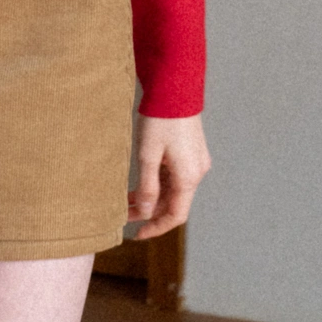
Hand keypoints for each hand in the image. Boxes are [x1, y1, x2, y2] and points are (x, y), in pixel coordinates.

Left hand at [128, 113, 210, 239]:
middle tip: (124, 214)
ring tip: (127, 198)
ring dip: (153, 196)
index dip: (156, 227)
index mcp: (189, 177)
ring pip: (174, 188)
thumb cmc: (160, 119)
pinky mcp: (191, 150)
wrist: (175, 87)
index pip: (175, 215)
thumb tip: (145, 212)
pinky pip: (176, 175)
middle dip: (150, 211)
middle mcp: (197, 172)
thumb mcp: (148, 154)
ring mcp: (196, 161)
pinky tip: (142, 180)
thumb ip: (147, 186)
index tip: (137, 234)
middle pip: (174, 203)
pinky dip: (159, 182)